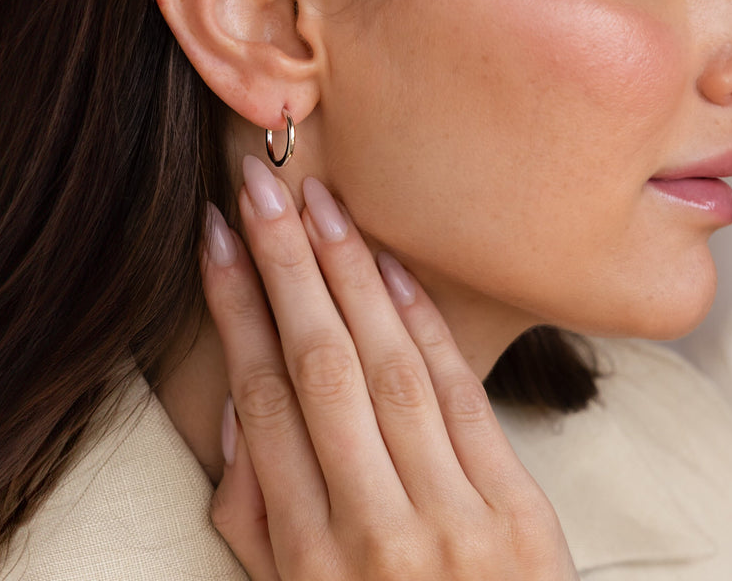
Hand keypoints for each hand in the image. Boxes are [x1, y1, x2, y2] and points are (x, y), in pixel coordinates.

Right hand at [201, 155, 578, 580]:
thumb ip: (254, 523)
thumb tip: (241, 410)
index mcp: (307, 560)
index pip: (261, 400)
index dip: (234, 308)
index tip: (213, 239)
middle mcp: (374, 532)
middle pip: (318, 365)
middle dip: (282, 263)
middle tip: (257, 188)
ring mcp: (453, 520)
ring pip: (388, 366)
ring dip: (348, 273)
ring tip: (318, 202)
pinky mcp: (518, 511)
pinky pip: (461, 395)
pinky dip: (422, 322)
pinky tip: (388, 264)